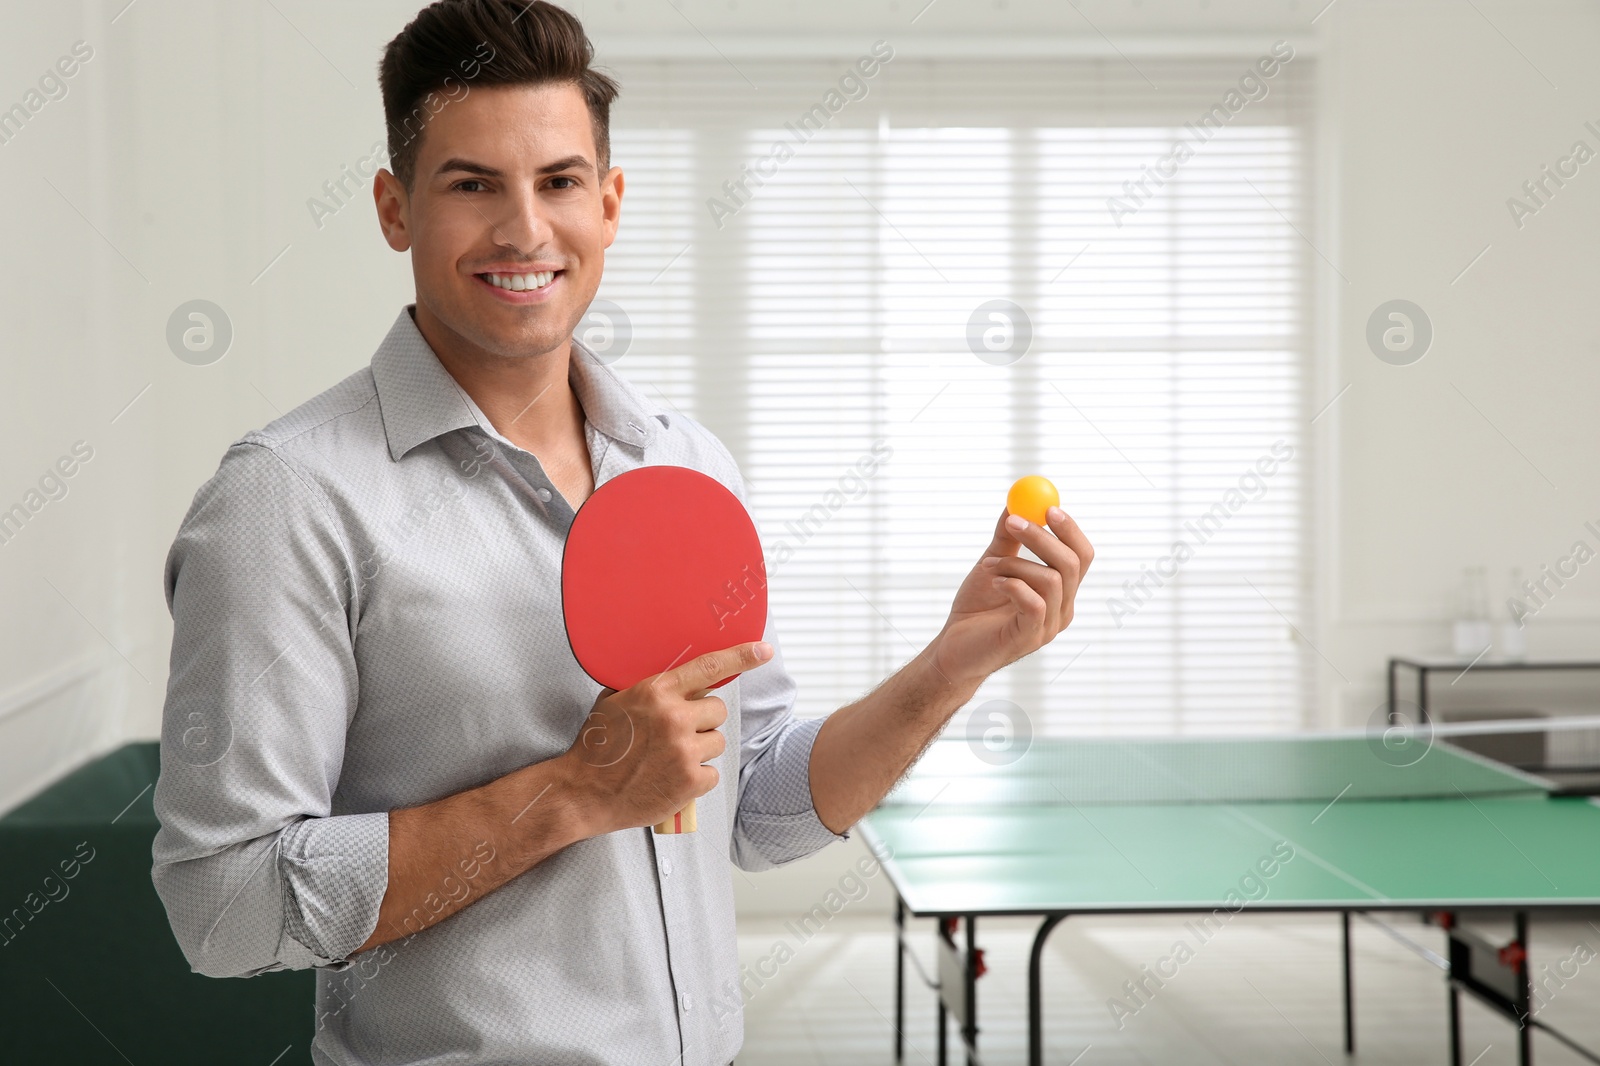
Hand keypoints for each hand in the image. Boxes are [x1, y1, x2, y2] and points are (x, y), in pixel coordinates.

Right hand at [561, 641, 772, 835]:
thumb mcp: (615, 702)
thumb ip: (648, 688)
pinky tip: (672, 779)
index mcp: (656, 692)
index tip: (763, 650)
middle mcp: (674, 718)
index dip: (740, 656)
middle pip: (718, 710)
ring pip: (717, 741)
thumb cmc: (597, 747)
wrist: (584, 792)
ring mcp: (684, 751)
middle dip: (704, 721)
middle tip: (679, 733)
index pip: (708, 667)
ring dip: (700, 749)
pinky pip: (712, 773)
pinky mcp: (690, 781)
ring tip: (670, 758)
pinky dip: (697, 778)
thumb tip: (675, 678)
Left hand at [928, 506, 1091, 687]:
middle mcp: (1062, 609)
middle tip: (1015, 521)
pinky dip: (1013, 585)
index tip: (1047, 507)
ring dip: (1016, 564)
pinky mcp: (1029, 639)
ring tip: (988, 566)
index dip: (1069, 530)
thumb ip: (1007, 537)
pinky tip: (994, 582)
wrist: (953, 648)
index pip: (1081, 556)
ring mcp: (1048, 627)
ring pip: (1051, 581)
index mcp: (1060, 591)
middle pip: (1073, 565)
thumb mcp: (993, 563)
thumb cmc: (976, 609)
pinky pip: (1034, 603)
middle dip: (1043, 537)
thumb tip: (1015, 502)